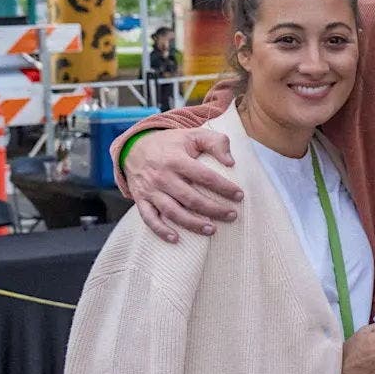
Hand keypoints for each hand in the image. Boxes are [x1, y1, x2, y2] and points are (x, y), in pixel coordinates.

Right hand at [124, 128, 242, 242]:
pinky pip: (149, 218)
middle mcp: (162, 176)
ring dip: (192, 223)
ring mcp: (150, 190)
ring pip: (172, 211)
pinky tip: (176, 239)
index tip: (239, 196)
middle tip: (232, 215)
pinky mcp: (141, 200)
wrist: (134, 148)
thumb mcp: (194, 134)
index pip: (204, 176)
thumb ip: (216, 142)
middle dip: (213, 209)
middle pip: (190, 198)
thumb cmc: (171, 143)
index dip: (223, 187)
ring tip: (212, 230)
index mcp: (176, 159)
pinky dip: (161, 230)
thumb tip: (231, 162)